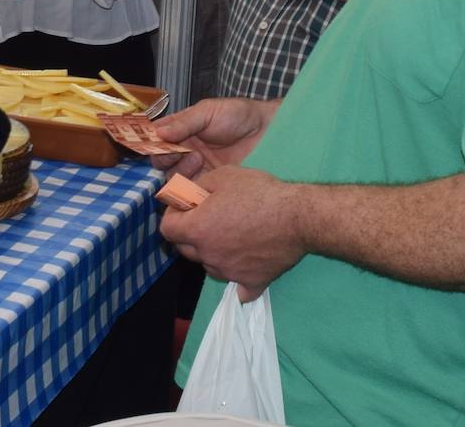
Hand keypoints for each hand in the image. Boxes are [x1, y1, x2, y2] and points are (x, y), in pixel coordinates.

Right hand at [150, 97, 277, 178]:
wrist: (268, 132)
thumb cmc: (239, 115)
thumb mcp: (209, 112)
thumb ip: (184, 122)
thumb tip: (157, 132)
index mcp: (182, 129)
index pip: (157, 138)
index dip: (151, 141)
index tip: (152, 143)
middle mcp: (186, 149)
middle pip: (161, 160)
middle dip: (164, 156)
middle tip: (178, 151)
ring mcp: (197, 168)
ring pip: (173, 177)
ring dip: (179, 169)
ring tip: (197, 158)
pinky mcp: (209, 183)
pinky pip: (191, 190)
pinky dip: (190, 185)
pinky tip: (202, 173)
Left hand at [160, 165, 304, 300]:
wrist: (297, 217)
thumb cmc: (258, 192)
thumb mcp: (223, 176)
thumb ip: (199, 186)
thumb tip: (189, 194)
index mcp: (197, 229)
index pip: (167, 230)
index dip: (172, 216)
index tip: (185, 208)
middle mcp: (208, 255)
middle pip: (185, 250)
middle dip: (189, 234)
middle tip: (208, 218)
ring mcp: (229, 272)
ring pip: (209, 266)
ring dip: (212, 253)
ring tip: (229, 236)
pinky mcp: (252, 282)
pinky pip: (239, 288)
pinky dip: (239, 280)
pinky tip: (244, 266)